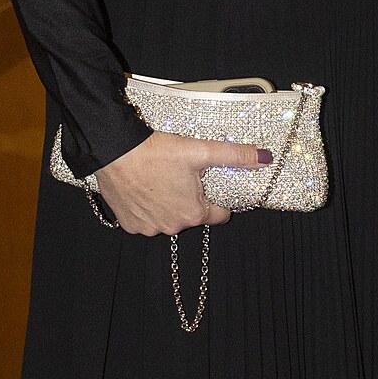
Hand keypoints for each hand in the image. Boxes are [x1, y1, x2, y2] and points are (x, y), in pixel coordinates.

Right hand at [94, 133, 261, 234]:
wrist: (115, 150)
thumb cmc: (155, 152)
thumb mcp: (200, 151)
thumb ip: (234, 156)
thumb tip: (263, 158)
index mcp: (193, 214)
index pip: (219, 215)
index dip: (217, 199)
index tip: (209, 185)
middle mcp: (172, 226)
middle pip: (192, 216)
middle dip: (190, 199)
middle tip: (181, 176)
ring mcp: (149, 228)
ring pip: (169, 218)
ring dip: (168, 203)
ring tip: (160, 180)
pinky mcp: (130, 224)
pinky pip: (147, 219)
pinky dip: (148, 207)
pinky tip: (144, 188)